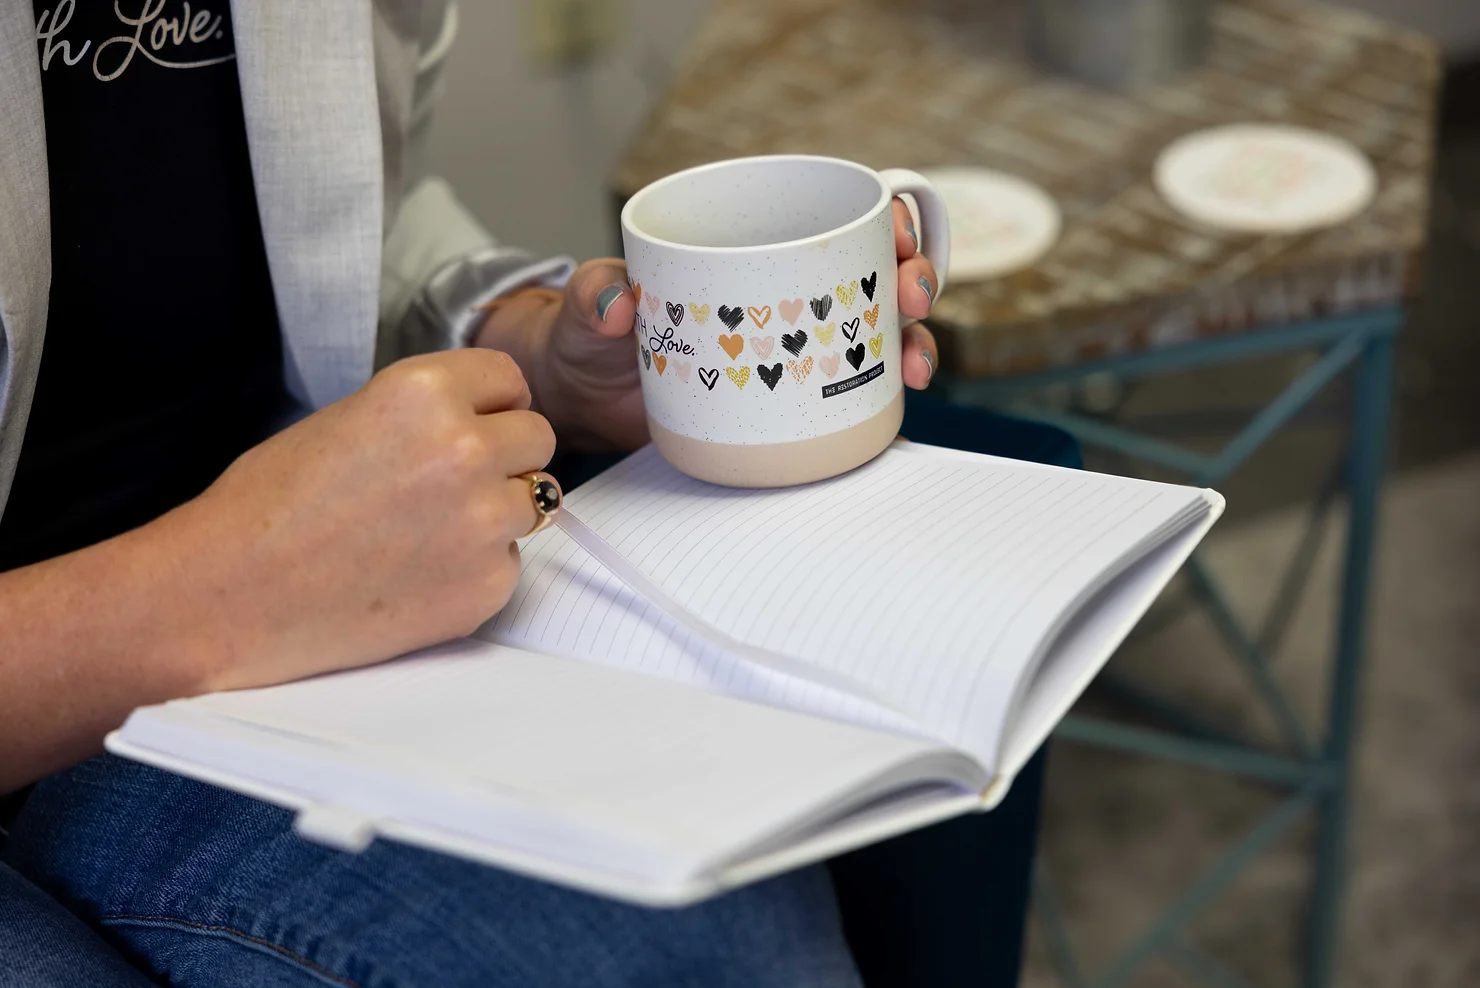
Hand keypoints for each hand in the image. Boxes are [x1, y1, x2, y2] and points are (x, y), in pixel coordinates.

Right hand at [178, 349, 555, 690]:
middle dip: (504, 457)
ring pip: (534, 502)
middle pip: (537, 439)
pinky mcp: (487, 586)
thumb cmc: (268, 506)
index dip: (492, 404)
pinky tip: (417, 577)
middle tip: (451, 486)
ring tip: (428, 532)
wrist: (229, 597)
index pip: (510, 379)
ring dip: (497, 512)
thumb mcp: (348, 419)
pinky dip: (476, 570)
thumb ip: (424, 415)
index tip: (478, 423)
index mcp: (425, 392)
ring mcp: (485, 522)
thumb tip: (478, 422)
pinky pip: (510, 564)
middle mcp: (467, 449)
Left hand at [474, 200, 940, 450]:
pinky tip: (898, 405)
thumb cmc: (586, 335)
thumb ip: (591, 294)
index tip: (896, 232)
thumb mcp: (584, 307)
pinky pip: (843, 393)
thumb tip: (614, 306)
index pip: (831, 218)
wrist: (582, 399)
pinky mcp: (785, 401)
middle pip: (869, 276)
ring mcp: (790, 348)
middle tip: (911, 298)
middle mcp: (781, 293)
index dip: (881, 218)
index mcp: (745, 250)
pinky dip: (877, 397)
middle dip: (910, 279)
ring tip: (916, 366)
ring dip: (910, 343)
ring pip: (872, 336)